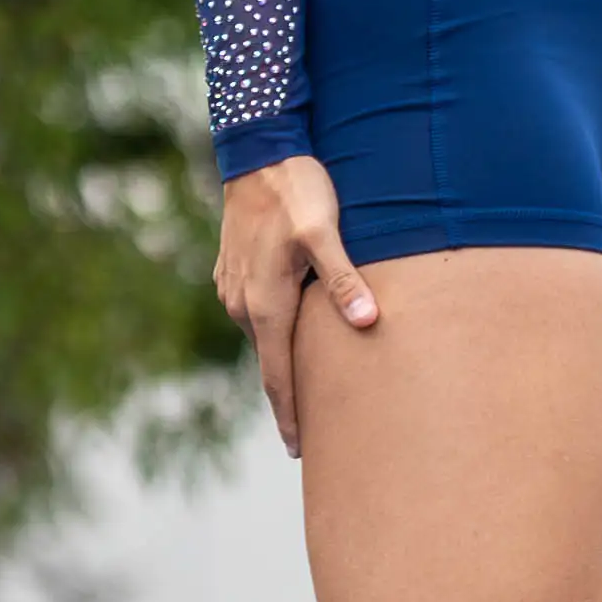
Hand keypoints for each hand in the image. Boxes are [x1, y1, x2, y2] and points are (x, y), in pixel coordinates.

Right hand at [211, 155, 377, 457]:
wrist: (257, 151)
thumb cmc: (296, 190)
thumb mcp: (325, 232)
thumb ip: (345, 280)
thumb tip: (369, 323)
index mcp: (265, 304)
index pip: (277, 376)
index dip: (289, 415)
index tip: (298, 451)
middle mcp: (241, 303)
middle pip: (270, 362)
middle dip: (289, 396)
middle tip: (313, 432)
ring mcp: (232, 287)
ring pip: (263, 336)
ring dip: (282, 360)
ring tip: (309, 387)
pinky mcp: (232, 271)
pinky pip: (255, 314)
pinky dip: (274, 331)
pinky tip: (292, 333)